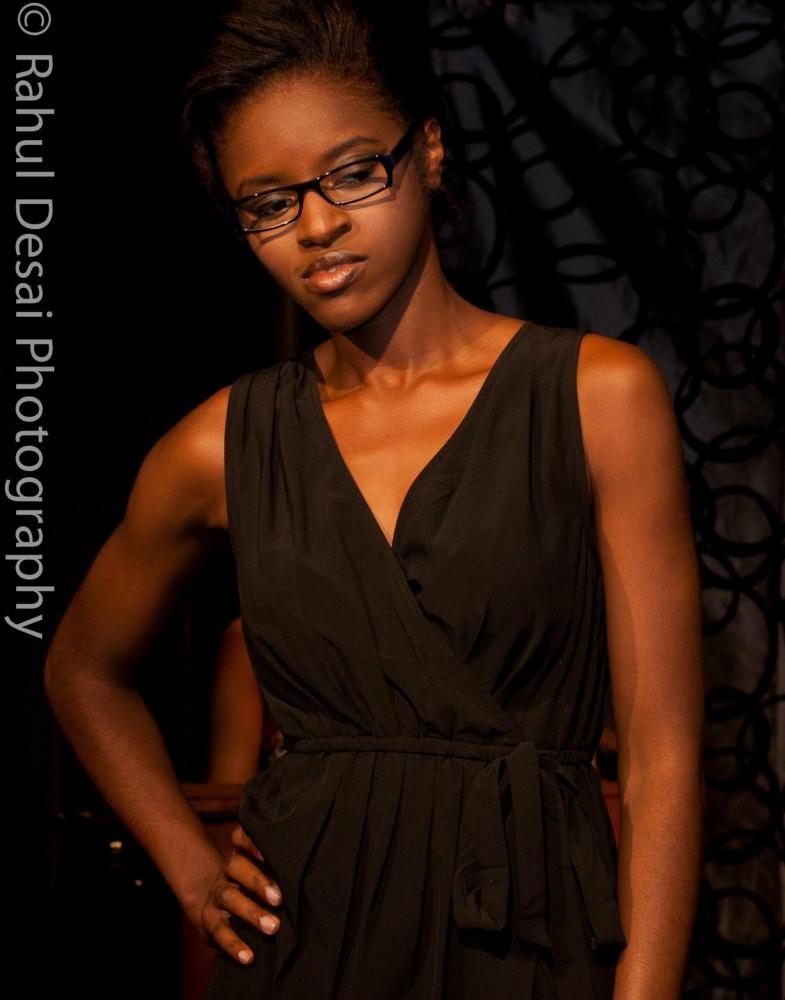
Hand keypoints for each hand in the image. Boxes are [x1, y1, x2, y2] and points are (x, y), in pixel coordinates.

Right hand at [201, 824, 282, 964]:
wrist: (215, 905)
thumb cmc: (254, 887)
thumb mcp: (263, 872)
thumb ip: (280, 869)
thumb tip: (313, 872)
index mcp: (242, 855)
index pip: (240, 838)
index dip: (251, 841)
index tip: (268, 852)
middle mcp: (228, 872)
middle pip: (236, 867)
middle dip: (258, 882)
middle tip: (279, 898)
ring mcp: (217, 895)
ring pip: (230, 898)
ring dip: (251, 913)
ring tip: (273, 927)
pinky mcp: (209, 920)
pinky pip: (219, 931)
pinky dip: (233, 945)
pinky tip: (248, 956)